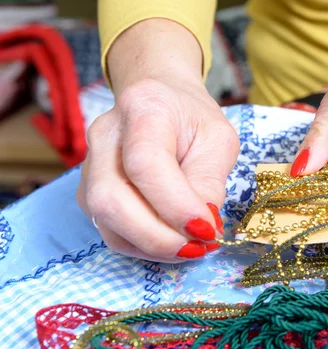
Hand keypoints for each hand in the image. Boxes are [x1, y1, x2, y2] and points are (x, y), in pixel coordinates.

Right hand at [77, 78, 239, 261]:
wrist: (160, 100)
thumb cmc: (192, 119)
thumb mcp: (218, 141)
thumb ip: (210, 181)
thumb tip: (202, 228)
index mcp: (144, 108)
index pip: (146, 164)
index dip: (175, 206)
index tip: (207, 229)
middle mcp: (104, 136)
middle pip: (111, 199)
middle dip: (159, 237)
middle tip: (200, 247)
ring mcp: (89, 166)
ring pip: (106, 221)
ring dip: (152, 247)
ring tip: (191, 246)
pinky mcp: (88, 192)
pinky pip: (110, 230)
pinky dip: (143, 245)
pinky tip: (172, 240)